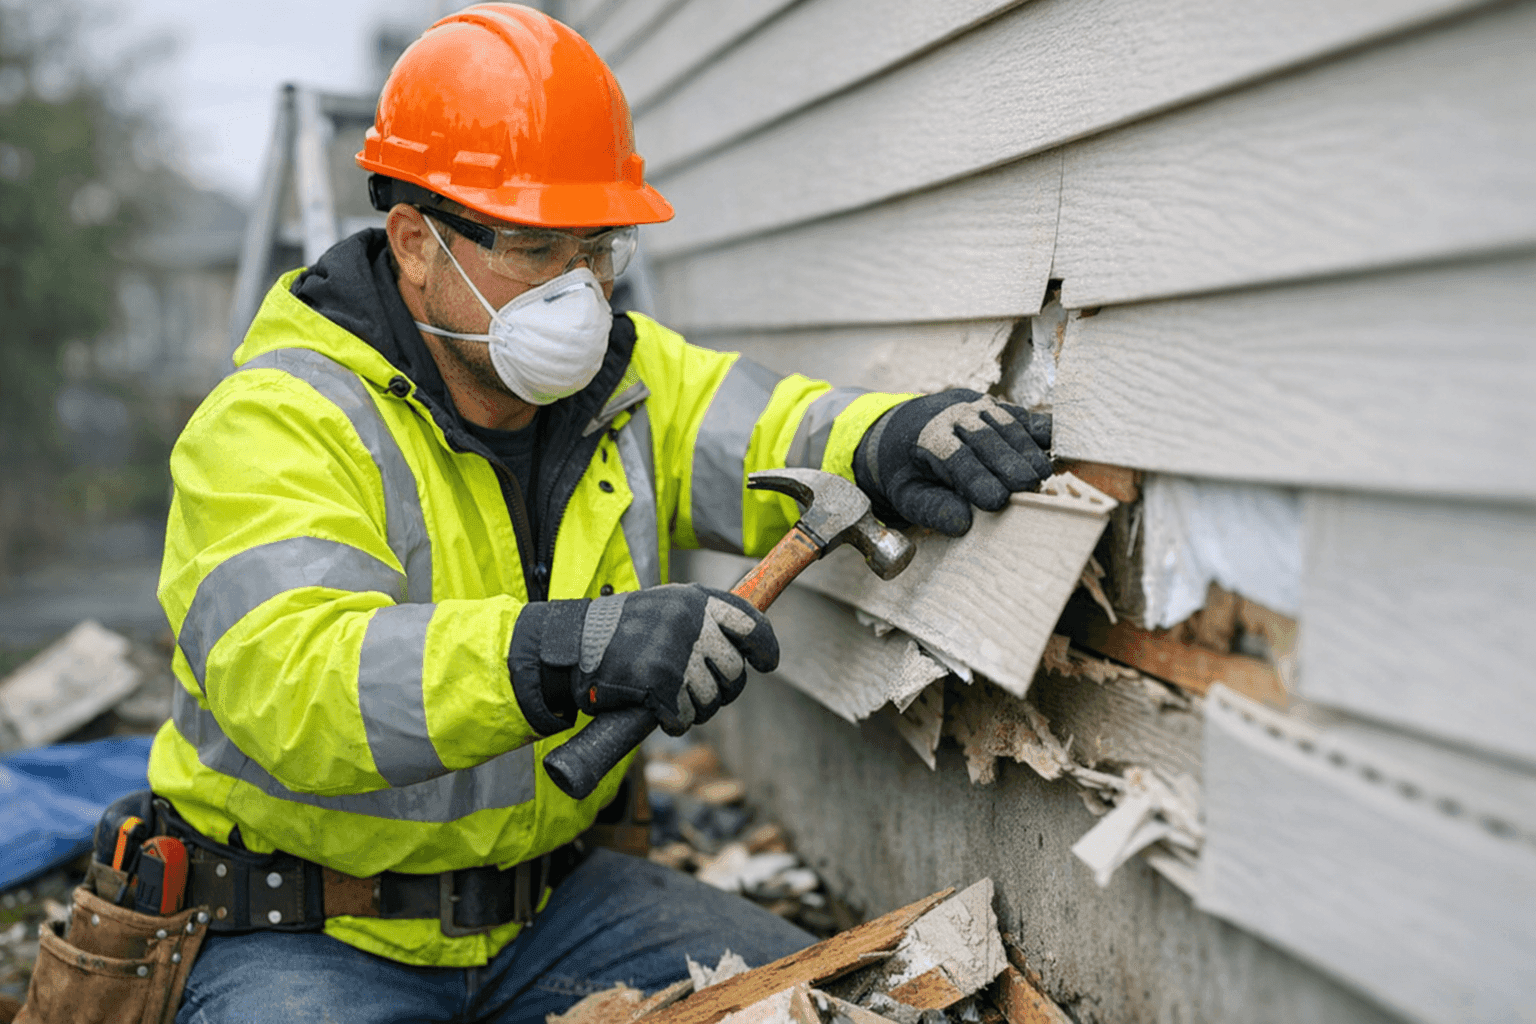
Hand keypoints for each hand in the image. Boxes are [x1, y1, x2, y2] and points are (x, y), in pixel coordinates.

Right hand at [510, 584, 777, 735]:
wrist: (571, 644)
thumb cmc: (617, 630)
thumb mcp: (663, 605)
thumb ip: (698, 617)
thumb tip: (740, 645)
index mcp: (696, 600)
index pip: (751, 623)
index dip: (764, 647)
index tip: (766, 662)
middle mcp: (693, 623)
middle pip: (734, 672)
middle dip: (724, 690)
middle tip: (704, 694)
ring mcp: (678, 654)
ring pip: (711, 700)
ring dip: (697, 710)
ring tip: (674, 701)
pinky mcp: (661, 685)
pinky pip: (684, 718)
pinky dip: (675, 722)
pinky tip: (661, 715)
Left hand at [854, 391, 1051, 536]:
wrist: (904, 429)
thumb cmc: (909, 469)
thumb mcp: (907, 494)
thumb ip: (931, 508)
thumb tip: (962, 524)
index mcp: (926, 436)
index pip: (953, 457)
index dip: (975, 478)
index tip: (995, 500)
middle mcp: (952, 414)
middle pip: (985, 437)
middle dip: (1008, 461)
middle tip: (1028, 486)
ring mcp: (977, 406)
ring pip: (1006, 423)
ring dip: (1026, 448)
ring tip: (1042, 474)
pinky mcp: (997, 407)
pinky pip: (1021, 416)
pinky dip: (1038, 430)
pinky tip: (1052, 447)